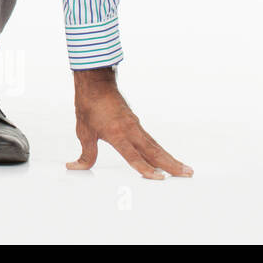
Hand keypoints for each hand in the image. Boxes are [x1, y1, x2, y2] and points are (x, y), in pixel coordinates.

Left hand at [66, 67, 191, 178]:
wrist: (96, 84)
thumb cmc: (89, 105)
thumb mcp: (83, 132)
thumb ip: (85, 154)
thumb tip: (75, 166)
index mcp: (117, 134)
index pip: (134, 157)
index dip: (146, 169)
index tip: (160, 178)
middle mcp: (130, 130)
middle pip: (154, 152)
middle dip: (171, 165)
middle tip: (187, 174)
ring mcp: (135, 126)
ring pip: (155, 146)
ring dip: (170, 158)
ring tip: (185, 169)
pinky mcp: (135, 123)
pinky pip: (150, 140)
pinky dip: (160, 150)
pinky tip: (165, 157)